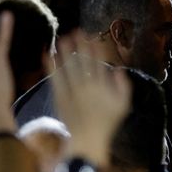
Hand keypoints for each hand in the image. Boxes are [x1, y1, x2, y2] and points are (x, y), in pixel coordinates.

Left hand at [51, 37, 130, 164]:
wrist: (87, 140)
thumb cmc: (106, 123)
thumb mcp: (122, 106)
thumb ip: (124, 87)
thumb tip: (120, 69)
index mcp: (102, 86)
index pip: (98, 62)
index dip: (94, 47)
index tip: (90, 36)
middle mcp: (86, 86)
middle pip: (82, 61)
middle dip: (78, 45)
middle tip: (74, 30)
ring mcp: (72, 91)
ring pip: (67, 67)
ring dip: (64, 52)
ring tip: (60, 39)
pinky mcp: (60, 97)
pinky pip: (55, 79)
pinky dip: (51, 67)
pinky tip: (47, 56)